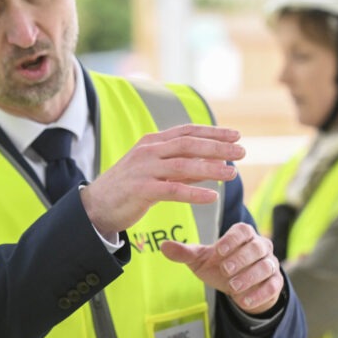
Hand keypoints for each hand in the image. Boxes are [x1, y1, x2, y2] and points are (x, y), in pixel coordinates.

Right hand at [79, 124, 243, 236]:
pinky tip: (212, 196)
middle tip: (242, 151)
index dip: (213, 132)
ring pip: (184, 165)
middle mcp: (148, 151)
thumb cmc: (128, 188)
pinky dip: (194, 192)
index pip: (187, 131)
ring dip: (211, 168)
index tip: (236, 135)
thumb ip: (183, 168)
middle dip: (218, 146)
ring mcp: (144, 169)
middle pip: (189, 144)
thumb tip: (214, 165)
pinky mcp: (141, 190)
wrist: (96, 206)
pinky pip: (173, 190)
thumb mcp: (156, 172)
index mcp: (152, 142)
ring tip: (232, 173)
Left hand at [161, 223, 282, 314]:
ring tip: (232, 286)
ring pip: (267, 266)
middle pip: (257, 247)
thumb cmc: (219, 267)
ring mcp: (270, 264)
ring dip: (250, 276)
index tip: (218, 250)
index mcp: (243, 236)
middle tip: (225, 270)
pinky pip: (273, 285)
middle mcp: (260, 246)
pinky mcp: (275, 282)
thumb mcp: (200, 260)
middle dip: (241, 258)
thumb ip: (185, 253)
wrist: (238, 288)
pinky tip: (243, 300)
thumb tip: (163, 246)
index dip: (232, 239)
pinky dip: (259, 293)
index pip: (243, 230)